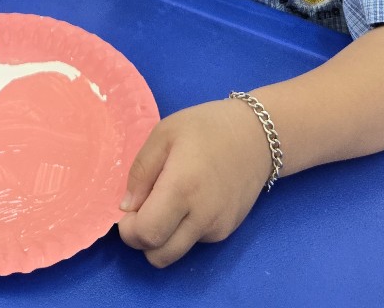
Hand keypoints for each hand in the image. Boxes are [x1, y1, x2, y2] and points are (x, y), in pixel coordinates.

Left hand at [117, 98, 271, 267]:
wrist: (257, 135)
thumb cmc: (206, 127)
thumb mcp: (164, 134)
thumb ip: (141, 171)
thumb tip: (126, 207)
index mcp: (181, 188)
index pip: (146, 234)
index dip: (128, 230)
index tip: (128, 210)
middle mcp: (201, 216)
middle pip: (158, 256)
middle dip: (141, 241)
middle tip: (142, 212)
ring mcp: (218, 227)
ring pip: (176, 253)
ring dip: (162, 239)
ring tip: (166, 205)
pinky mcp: (228, 230)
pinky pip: (195, 242)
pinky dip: (183, 231)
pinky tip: (190, 202)